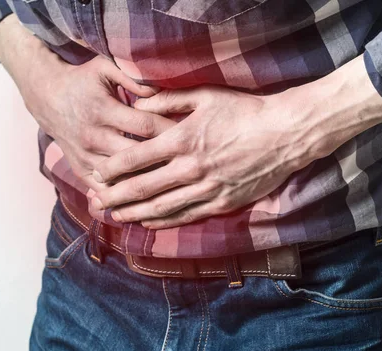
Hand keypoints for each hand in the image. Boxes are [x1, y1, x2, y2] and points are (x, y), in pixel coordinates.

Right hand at [0, 15, 175, 191]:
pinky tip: (145, 201)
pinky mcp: (80, 169)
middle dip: (164, 159)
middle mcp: (93, 136)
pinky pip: (104, 189)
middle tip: (190, 163)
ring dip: (146, 182)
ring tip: (174, 185)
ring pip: (121, 177)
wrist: (46, 97)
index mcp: (103, 110)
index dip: (170, 131)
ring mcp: (85, 156)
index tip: (192, 135)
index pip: (145, 126)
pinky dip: (123, 197)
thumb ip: (132, 78)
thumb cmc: (82, 80)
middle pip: (136, 155)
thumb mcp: (104, 68)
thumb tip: (160, 91)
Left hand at [88, 84, 315, 228]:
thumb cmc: (245, 111)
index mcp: (183, 139)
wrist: (285, 134)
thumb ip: (168, 100)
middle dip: (115, 196)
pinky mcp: (222, 203)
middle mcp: (190, 168)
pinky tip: (148, 223)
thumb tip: (138, 104)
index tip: (95, 173)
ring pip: (161, 207)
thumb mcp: (206, 96)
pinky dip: (164, 221)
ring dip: (134, 213)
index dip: (112, 168)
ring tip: (115, 216)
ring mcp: (207, 189)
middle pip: (143, 187)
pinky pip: (186, 216)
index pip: (136, 158)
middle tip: (96, 202)